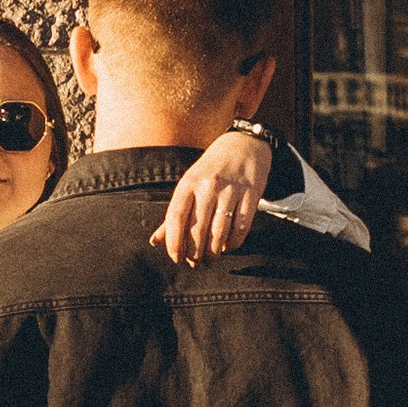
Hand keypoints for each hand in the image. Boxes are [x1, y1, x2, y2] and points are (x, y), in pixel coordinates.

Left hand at [155, 123, 272, 264]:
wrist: (245, 143)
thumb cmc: (212, 168)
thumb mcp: (190, 183)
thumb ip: (174, 213)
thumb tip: (155, 241)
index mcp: (189, 182)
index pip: (175, 217)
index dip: (174, 242)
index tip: (175, 257)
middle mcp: (209, 185)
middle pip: (198, 229)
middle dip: (195, 252)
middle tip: (194, 262)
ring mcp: (231, 189)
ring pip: (220, 231)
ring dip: (213, 251)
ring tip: (210, 258)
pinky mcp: (251, 194)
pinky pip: (241, 227)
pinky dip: (233, 243)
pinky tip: (227, 247)